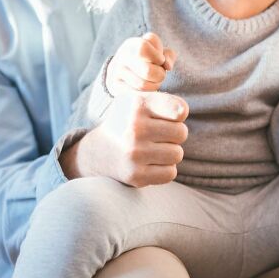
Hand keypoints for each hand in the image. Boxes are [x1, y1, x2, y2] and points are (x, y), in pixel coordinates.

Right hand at [62, 90, 188, 186]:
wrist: (97, 153)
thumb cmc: (129, 124)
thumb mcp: (140, 103)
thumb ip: (166, 102)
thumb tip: (181, 113)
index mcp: (137, 105)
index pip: (179, 109)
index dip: (179, 115)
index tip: (170, 117)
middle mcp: (134, 128)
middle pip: (181, 133)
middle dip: (174, 136)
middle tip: (157, 136)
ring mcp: (134, 153)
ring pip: (177, 154)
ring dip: (169, 154)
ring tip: (152, 150)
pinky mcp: (135, 175)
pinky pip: (170, 173)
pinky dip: (164, 170)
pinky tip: (149, 164)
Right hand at [106, 31, 176, 93]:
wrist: (120, 75)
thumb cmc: (146, 62)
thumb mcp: (158, 54)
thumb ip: (168, 56)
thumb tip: (167, 66)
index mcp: (132, 44)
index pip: (144, 48)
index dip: (158, 57)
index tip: (160, 61)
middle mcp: (122, 57)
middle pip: (147, 71)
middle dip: (160, 75)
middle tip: (160, 74)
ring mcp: (117, 72)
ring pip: (143, 85)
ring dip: (154, 85)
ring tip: (154, 82)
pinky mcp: (116, 87)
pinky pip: (137, 94)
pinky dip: (146, 93)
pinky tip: (146, 89)